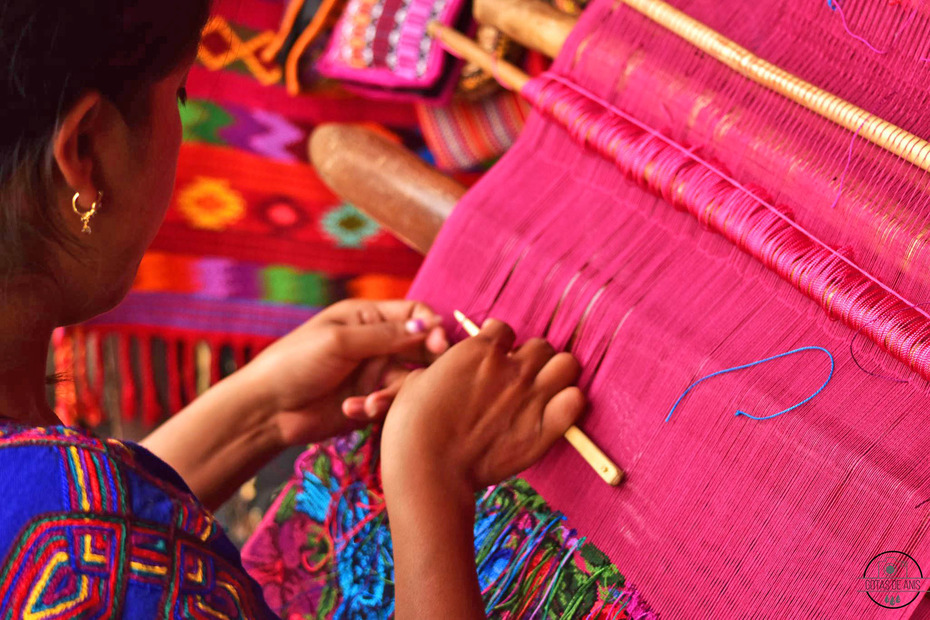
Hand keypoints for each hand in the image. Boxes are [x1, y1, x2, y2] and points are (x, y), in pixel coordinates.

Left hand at [243, 299, 448, 445]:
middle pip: (421, 347)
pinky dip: (378, 408)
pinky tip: (353, 410)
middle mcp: (376, 343)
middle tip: (429, 379)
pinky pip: (392, 404)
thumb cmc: (295, 363)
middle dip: (427, 362)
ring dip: (394, 393)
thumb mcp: (340, 341)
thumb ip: (386, 335)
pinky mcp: (370, 402)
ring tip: (372, 403)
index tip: (439, 345)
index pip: (415, 313)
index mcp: (367, 317)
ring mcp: (373, 374)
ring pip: (409, 380)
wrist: (266, 410)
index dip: (431, 326)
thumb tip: (432, 323)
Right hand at [381, 318, 585, 491]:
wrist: (428, 470)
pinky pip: (576, 401)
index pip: (503, 330)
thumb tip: (447, 372)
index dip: (498, 344)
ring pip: (567, 364)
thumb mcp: (415, 383)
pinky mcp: (545, 429)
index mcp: (478, 350)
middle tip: (519, 377)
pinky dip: (569, 403)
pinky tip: (555, 411)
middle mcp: (511, 368)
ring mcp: (532, 397)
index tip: (493, 358)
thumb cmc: (411, 427)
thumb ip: (442, 369)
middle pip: (541, 345)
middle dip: (531, 358)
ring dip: (556, 374)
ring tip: (542, 390)